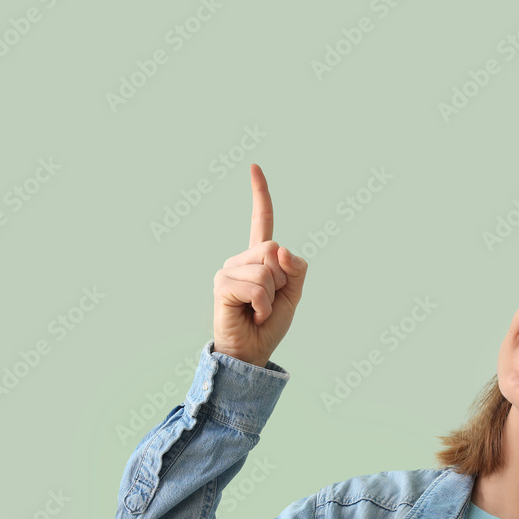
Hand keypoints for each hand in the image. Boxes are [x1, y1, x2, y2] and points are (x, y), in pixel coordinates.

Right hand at [212, 164, 306, 366]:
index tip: (254, 166)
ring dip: (272, 297)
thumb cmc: (269, 324)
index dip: (260, 195)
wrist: (252, 352)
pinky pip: (257, 287)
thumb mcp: (294, 294)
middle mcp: (240, 259)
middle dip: (282, 280)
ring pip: (267, 270)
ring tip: (259, 310)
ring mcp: (228, 270)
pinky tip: (253, 315)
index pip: (260, 221)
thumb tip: (281, 249)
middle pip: (273, 249)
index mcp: (259, 258)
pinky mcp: (222, 285)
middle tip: (269, 302)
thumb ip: (296, 269)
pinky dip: (263, 306)